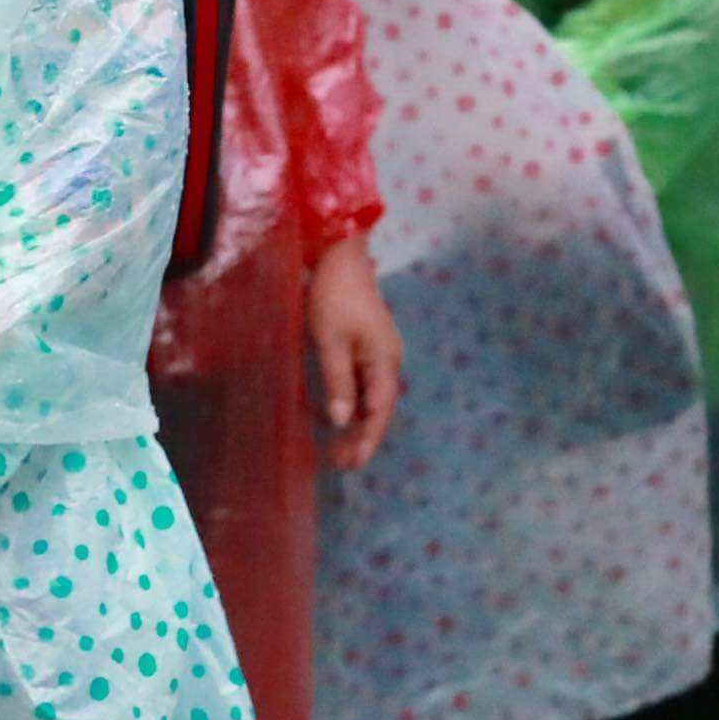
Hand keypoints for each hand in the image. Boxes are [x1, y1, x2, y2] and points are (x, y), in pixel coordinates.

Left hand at [306, 231, 403, 472]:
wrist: (340, 254)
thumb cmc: (334, 296)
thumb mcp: (331, 341)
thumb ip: (337, 382)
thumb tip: (341, 421)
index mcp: (384, 361)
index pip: (379, 412)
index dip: (367, 440)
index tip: (354, 465)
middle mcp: (387, 360)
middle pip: (379, 408)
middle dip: (362, 437)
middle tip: (342, 464)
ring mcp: (379, 351)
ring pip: (371, 397)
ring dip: (357, 422)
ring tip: (338, 448)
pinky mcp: (367, 344)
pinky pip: (363, 382)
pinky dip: (352, 402)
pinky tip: (338, 414)